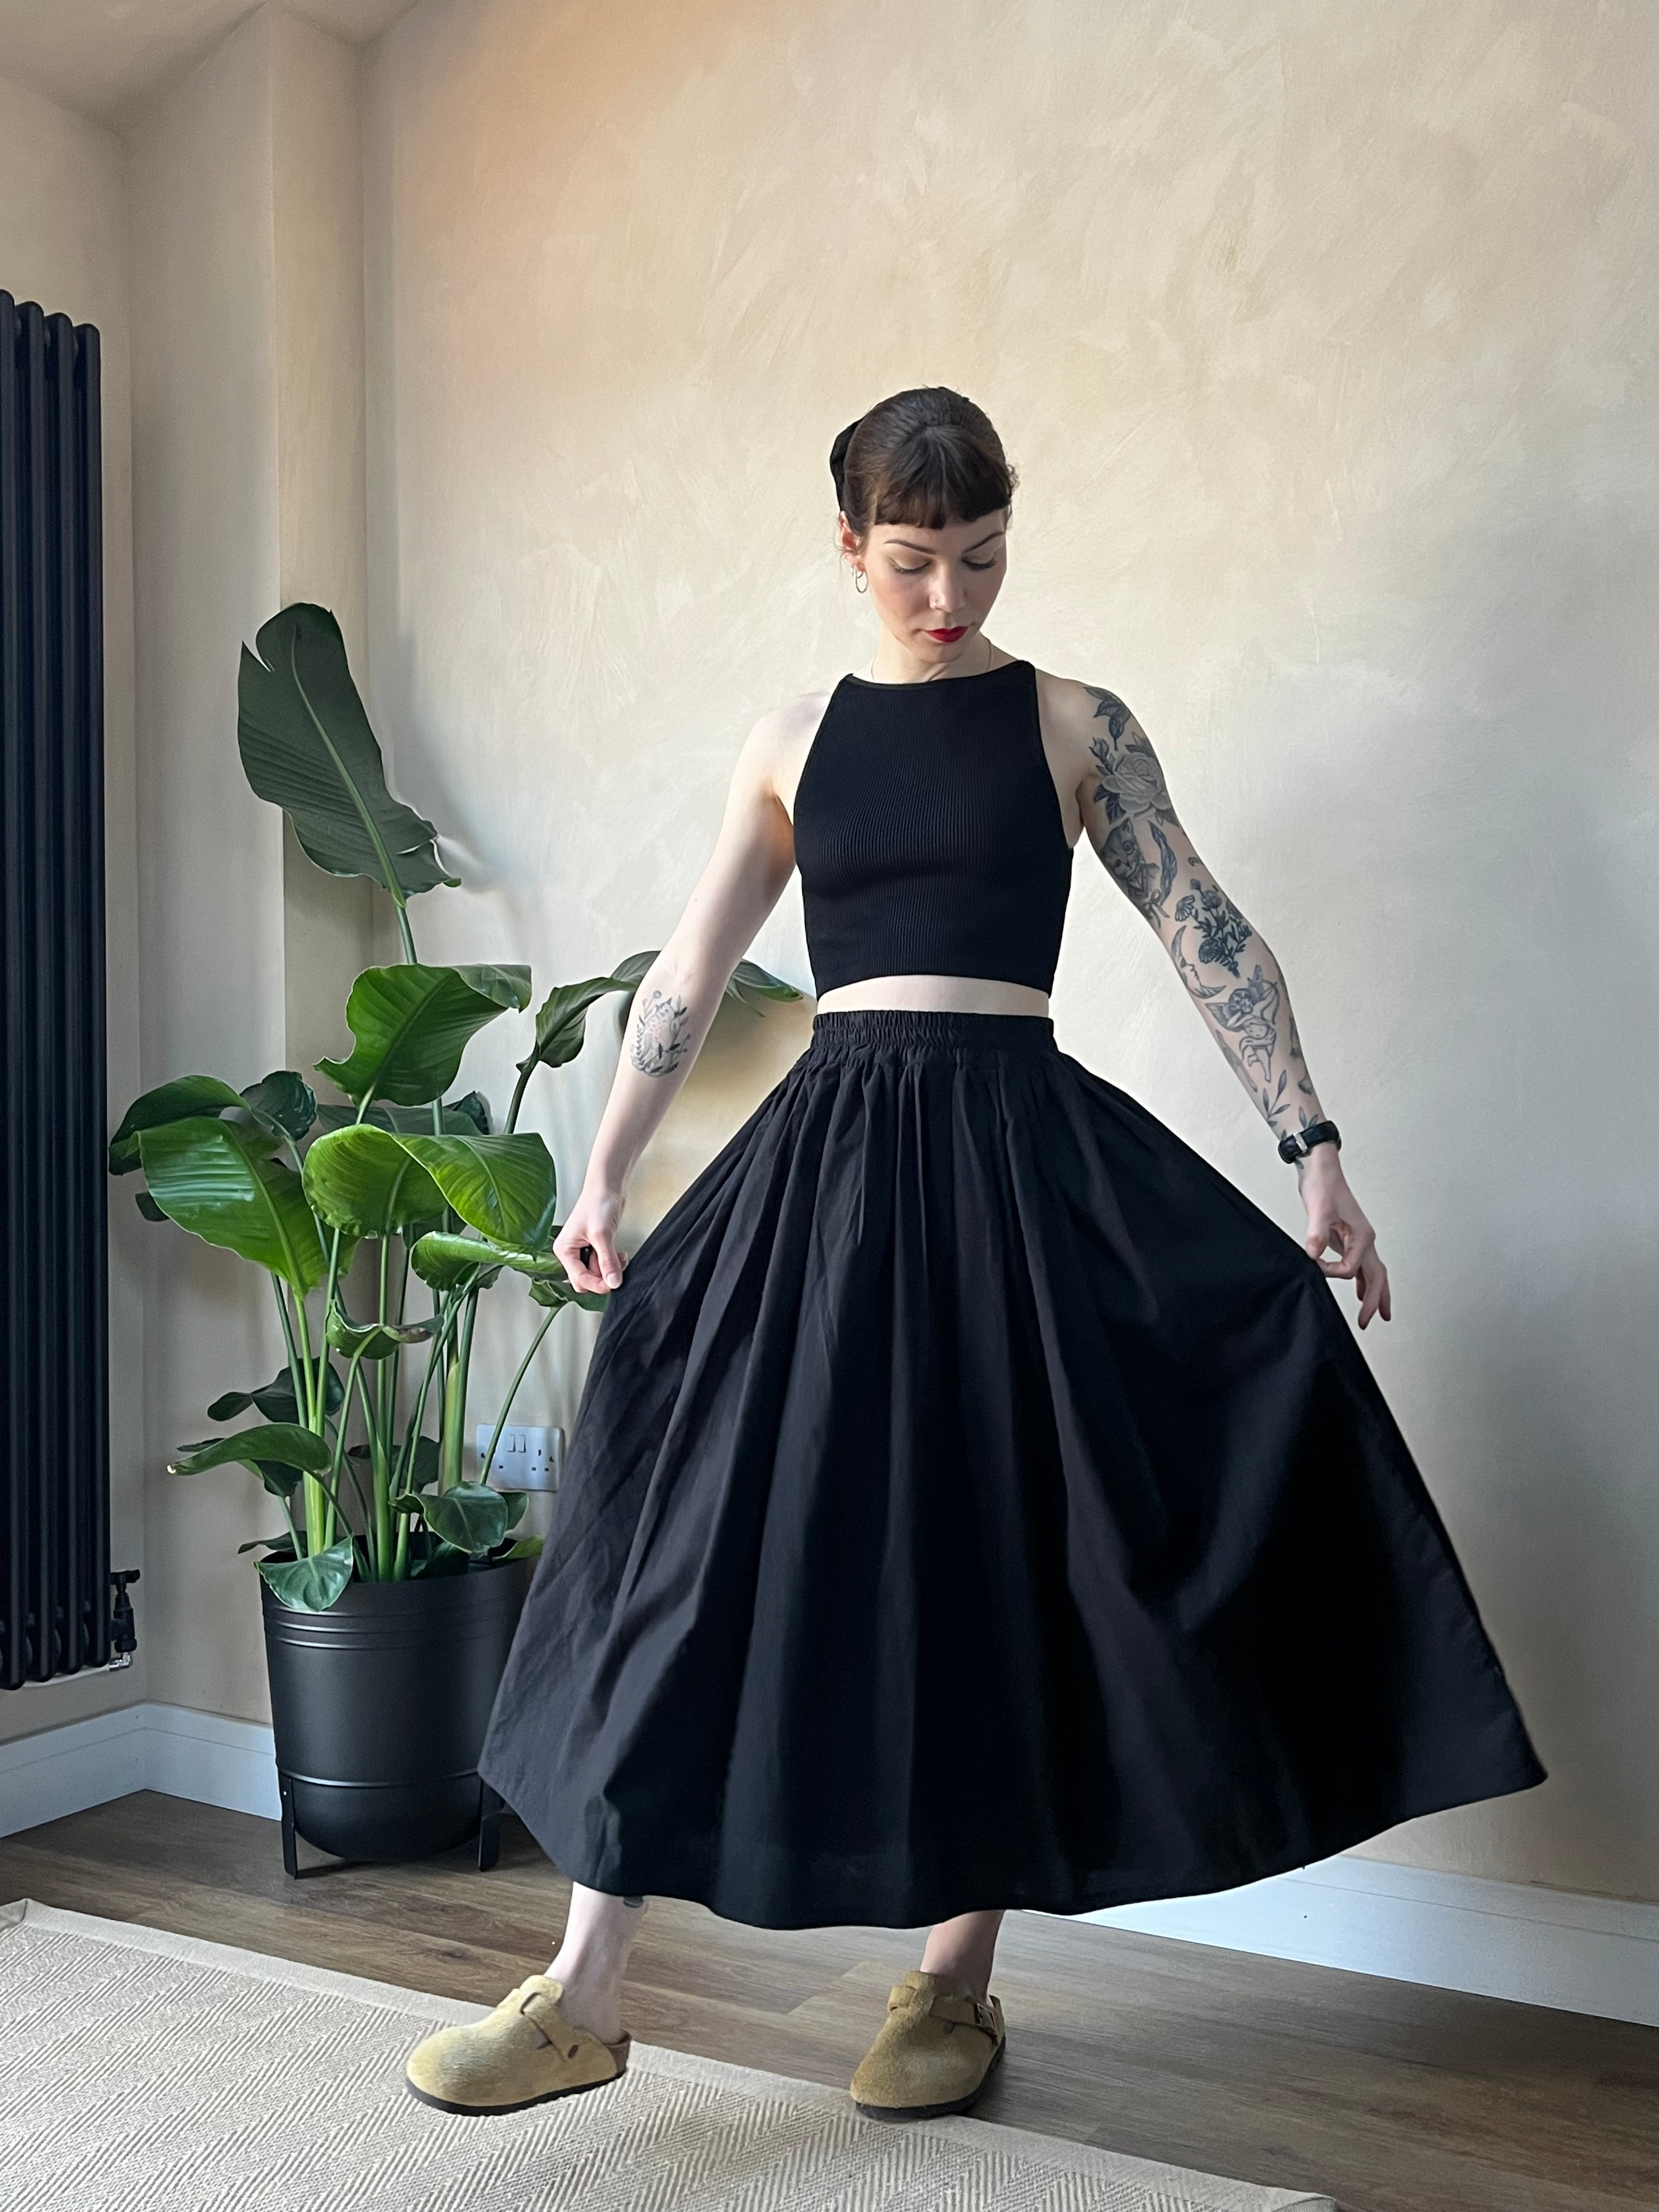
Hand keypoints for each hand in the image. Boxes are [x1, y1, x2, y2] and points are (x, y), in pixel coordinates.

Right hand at [555, 1184, 627, 1294]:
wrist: (608, 1187)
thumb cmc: (597, 1203)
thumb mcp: (602, 1235)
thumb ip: (607, 1261)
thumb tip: (612, 1283)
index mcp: (564, 1250)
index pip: (579, 1279)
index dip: (597, 1284)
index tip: (613, 1283)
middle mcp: (571, 1252)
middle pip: (586, 1279)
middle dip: (602, 1276)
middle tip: (616, 1267)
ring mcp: (583, 1250)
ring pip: (596, 1273)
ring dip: (610, 1268)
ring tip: (619, 1255)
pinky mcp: (595, 1247)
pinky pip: (603, 1264)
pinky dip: (613, 1262)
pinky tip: (619, 1253)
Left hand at [1299, 1151, 1390, 1326]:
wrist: (1322, 1170)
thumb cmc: (1324, 1186)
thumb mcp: (1318, 1210)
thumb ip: (1317, 1234)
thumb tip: (1313, 1255)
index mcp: (1362, 1236)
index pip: (1351, 1269)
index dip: (1331, 1272)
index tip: (1315, 1266)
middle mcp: (1365, 1240)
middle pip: (1377, 1277)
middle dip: (1375, 1300)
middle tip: (1370, 1321)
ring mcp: (1359, 1240)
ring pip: (1374, 1272)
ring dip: (1375, 1293)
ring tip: (1377, 1314)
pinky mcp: (1349, 1238)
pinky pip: (1361, 1265)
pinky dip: (1362, 1280)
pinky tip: (1358, 1291)